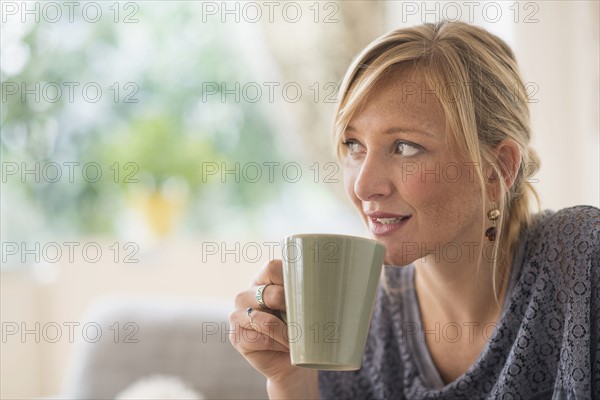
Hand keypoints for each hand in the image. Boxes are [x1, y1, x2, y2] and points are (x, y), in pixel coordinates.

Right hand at [228, 259, 318, 398]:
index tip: (309, 290)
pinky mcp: (236, 337)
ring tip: (300, 338)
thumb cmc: (304, 331)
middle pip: (269, 292)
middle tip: (306, 319)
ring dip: (288, 332)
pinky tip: (288, 347)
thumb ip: (312, 291)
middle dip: (291, 307)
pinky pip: (260, 338)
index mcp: (263, 280)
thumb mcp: (308, 307)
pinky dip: (278, 344)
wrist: (293, 365)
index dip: (290, 278)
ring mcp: (237, 315)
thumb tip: (338, 284)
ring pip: (265, 320)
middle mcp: (246, 294)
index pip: (272, 267)